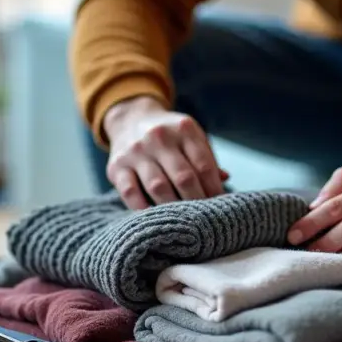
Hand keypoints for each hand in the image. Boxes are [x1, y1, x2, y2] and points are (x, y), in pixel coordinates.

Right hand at [103, 96, 227, 208]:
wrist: (130, 119)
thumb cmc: (170, 136)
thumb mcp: (190, 137)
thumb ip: (207, 159)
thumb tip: (224, 180)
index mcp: (184, 129)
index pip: (203, 165)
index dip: (214, 189)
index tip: (221, 207)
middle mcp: (159, 137)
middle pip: (184, 177)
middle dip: (197, 201)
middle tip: (204, 219)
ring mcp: (135, 151)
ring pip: (158, 186)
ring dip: (174, 208)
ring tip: (184, 222)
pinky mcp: (116, 166)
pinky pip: (130, 192)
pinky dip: (143, 208)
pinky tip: (155, 218)